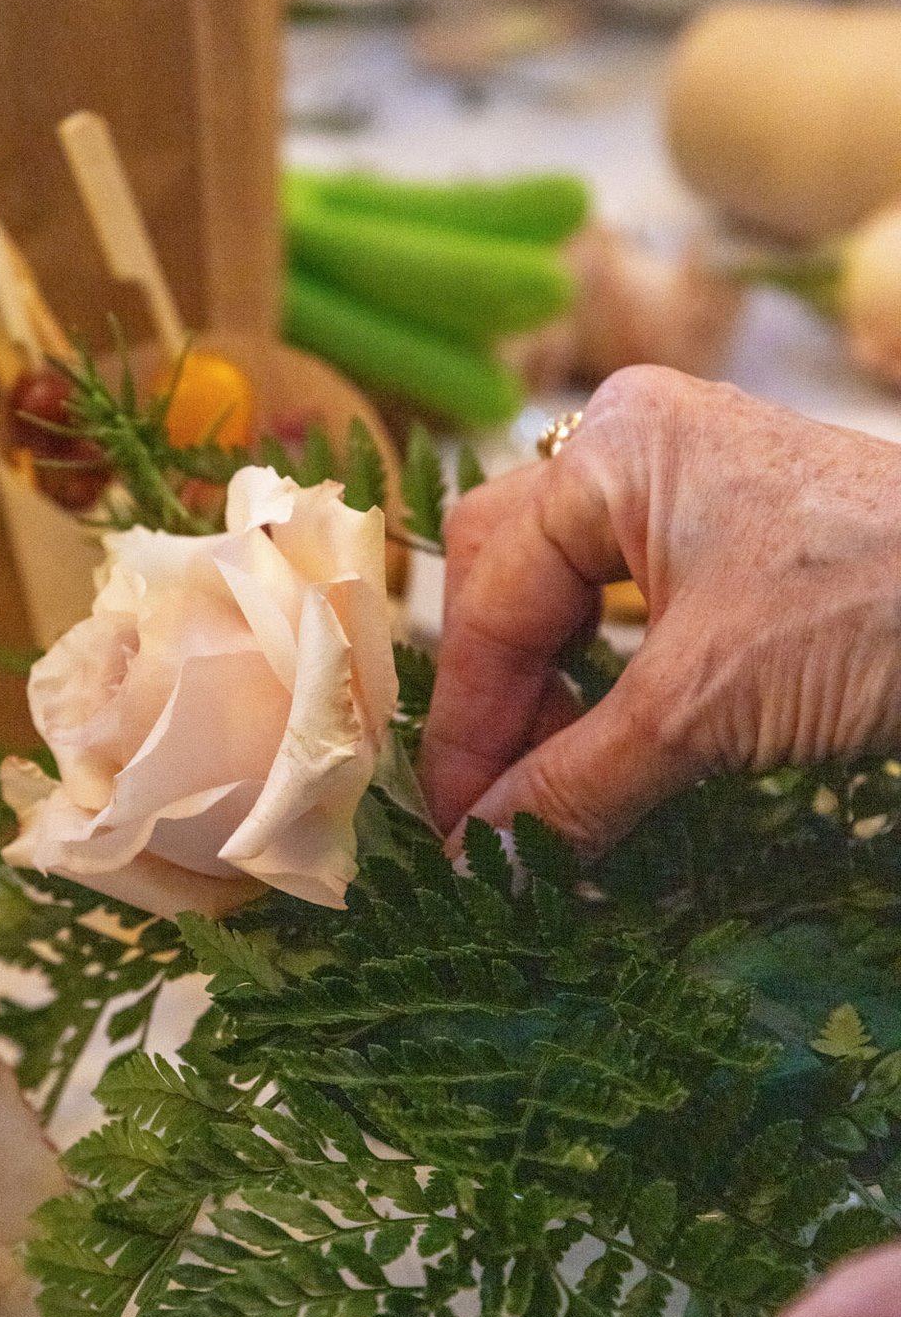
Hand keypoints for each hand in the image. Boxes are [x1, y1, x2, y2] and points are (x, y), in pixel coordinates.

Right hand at [421, 367, 900, 853]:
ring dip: (548, 695)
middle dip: (495, 697)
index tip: (458, 832)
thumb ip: (576, 787)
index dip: (468, 726)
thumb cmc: (871, 612)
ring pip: (565, 592)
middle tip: (496, 804)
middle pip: (508, 576)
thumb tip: (480, 871)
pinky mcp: (739, 533)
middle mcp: (635, 446)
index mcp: (609, 451)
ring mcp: (690, 483)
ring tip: (555, 787)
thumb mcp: (705, 709)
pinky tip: (611, 746)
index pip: (492, 597)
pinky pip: (629, 604)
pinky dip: (606, 681)